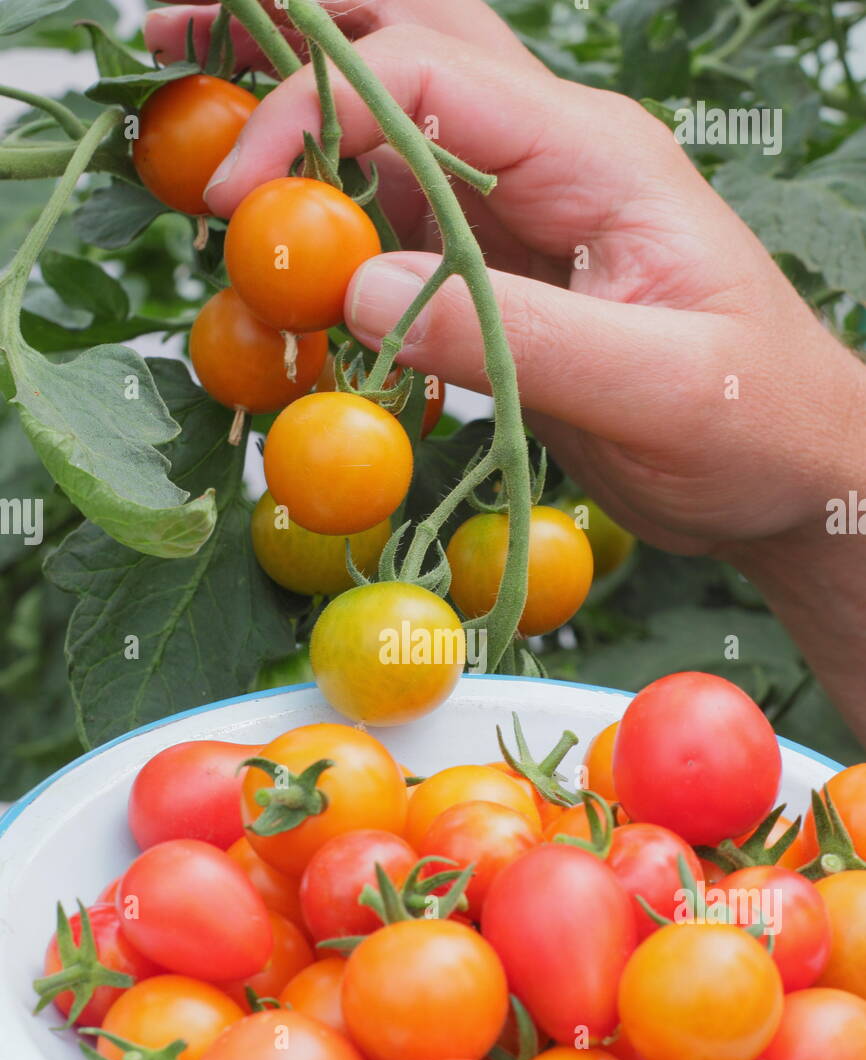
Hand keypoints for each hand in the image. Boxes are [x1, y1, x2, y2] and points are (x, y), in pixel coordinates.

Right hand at [144, 0, 865, 737]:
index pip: (427, 78)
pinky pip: (404, 208)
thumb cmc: (753, 425)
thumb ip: (510, 337)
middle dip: (289, 28)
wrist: (794, 465)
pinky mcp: (506, 266)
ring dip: (298, 97)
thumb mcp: (652, 388)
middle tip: (175, 32)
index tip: (245, 204)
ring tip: (200, 98)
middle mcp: (553, 157)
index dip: (316, 115)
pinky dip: (332, 202)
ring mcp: (527, 207)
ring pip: (397, 112)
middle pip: (408, 37)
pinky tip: (286, 228)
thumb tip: (357, 292)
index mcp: (592, 156)